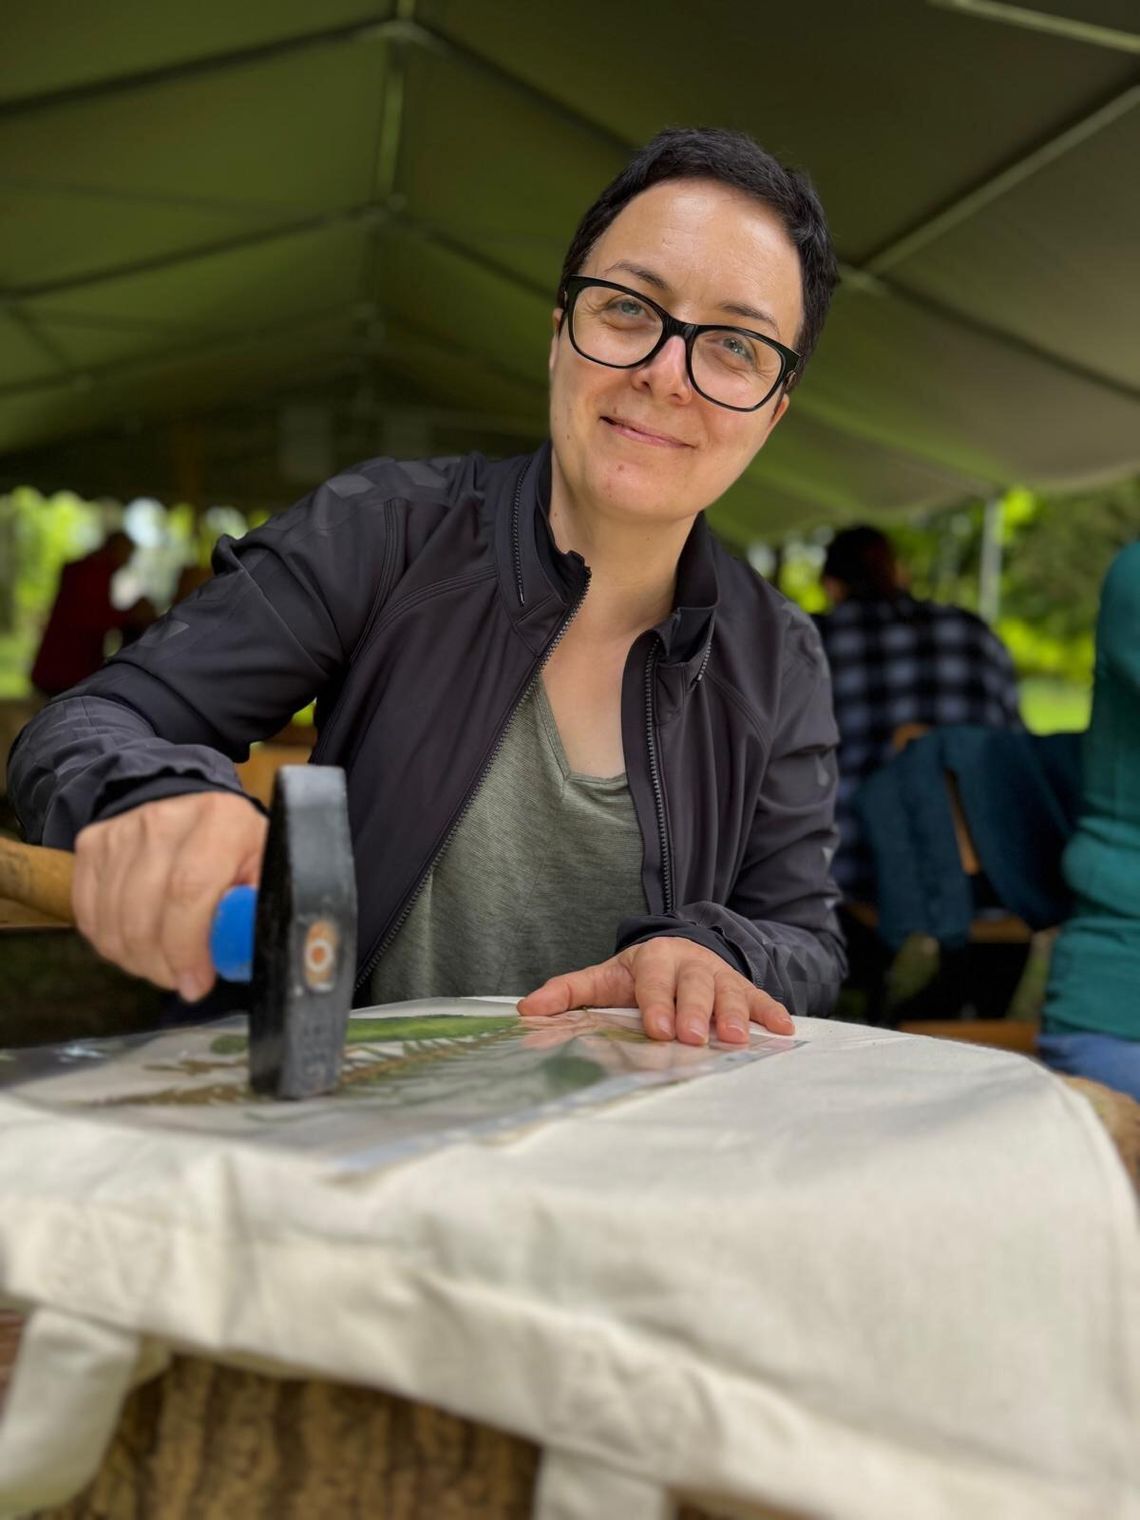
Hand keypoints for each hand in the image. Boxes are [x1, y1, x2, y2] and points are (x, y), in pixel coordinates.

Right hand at [72, 792, 267, 1002]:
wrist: (194, 817)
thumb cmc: (237, 853)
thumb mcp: (264, 872)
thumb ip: (256, 911)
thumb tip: (248, 952)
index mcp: (220, 821)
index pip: (188, 890)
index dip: (187, 948)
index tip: (196, 983)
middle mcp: (165, 820)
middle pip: (143, 914)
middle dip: (162, 964)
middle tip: (182, 980)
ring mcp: (122, 832)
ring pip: (113, 923)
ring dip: (138, 959)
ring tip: (165, 962)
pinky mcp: (92, 846)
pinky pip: (90, 918)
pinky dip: (114, 945)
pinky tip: (141, 944)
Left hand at [517, 937, 794, 1044]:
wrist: (679, 951)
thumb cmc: (638, 976)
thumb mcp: (603, 979)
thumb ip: (567, 993)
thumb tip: (526, 1010)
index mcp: (653, 960)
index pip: (654, 982)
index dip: (656, 1004)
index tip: (656, 1028)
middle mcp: (691, 964)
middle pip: (695, 986)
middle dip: (694, 1011)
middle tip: (692, 1036)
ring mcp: (721, 976)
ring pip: (730, 993)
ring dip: (735, 1015)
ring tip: (735, 1040)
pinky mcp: (745, 989)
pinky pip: (763, 999)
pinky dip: (773, 1013)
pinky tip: (785, 1032)